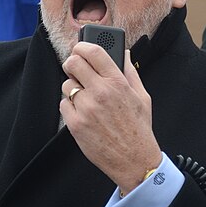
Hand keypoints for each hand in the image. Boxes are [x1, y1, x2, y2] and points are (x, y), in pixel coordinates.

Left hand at [60, 43, 160, 195]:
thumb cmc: (139, 129)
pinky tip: (83, 113)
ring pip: (66, 85)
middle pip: (73, 63)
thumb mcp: (142, 97)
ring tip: (85, 97)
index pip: (93, 52)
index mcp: (117, 83)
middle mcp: (100, 93)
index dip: (83, 46)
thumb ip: (130, 72)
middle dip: (73, 64)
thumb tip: (123, 53)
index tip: (80, 48)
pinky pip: (63, 104)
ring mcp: (86, 109)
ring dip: (73, 87)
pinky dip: (70, 106)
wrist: (134, 160)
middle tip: (76, 69)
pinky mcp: (75, 124)